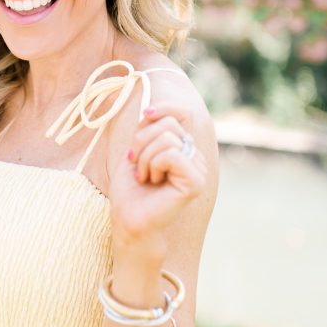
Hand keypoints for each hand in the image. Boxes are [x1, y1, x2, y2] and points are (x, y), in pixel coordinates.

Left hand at [108, 101, 207, 247]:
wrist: (128, 219)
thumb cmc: (130, 189)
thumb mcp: (136, 149)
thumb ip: (148, 129)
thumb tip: (152, 107)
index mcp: (184, 148)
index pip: (183, 114)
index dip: (165, 108)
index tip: (145, 114)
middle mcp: (195, 157)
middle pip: (169, 124)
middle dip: (142, 140)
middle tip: (136, 163)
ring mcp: (199, 169)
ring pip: (169, 139)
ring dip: (145, 157)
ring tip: (143, 176)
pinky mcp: (196, 182)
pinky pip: (172, 154)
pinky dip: (153, 165)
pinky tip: (152, 181)